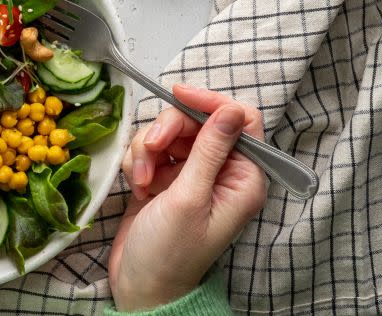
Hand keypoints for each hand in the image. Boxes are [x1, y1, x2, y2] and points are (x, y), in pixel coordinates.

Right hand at [108, 85, 266, 310]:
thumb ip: (209, 150)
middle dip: (169, 131)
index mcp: (243, 179)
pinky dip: (140, 160)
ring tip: (142, 179)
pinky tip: (137, 185)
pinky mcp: (165, 179)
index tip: (178, 95)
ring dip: (149, 149)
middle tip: (152, 151)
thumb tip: (231, 110)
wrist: (139, 286)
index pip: (240, 120)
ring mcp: (192, 175)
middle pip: (198, 122)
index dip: (210, 103)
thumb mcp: (190, 198)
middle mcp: (221, 173)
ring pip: (170, 133)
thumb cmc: (170, 253)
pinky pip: (152, 149)